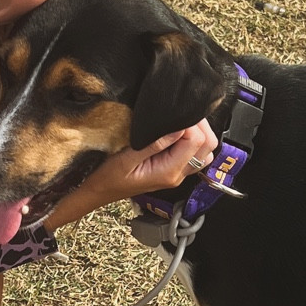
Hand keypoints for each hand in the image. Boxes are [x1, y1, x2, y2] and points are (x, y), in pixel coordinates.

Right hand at [47, 120, 218, 229]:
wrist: (97, 192)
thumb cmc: (106, 178)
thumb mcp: (126, 158)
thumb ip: (155, 144)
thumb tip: (179, 128)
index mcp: (168, 172)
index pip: (196, 142)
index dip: (190, 123)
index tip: (176, 113)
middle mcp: (177, 175)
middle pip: (207, 147)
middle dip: (199, 126)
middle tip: (182, 112)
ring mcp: (176, 174)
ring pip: (204, 151)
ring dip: (198, 133)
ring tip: (181, 121)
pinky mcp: (172, 171)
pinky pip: (193, 155)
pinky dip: (192, 141)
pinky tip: (178, 132)